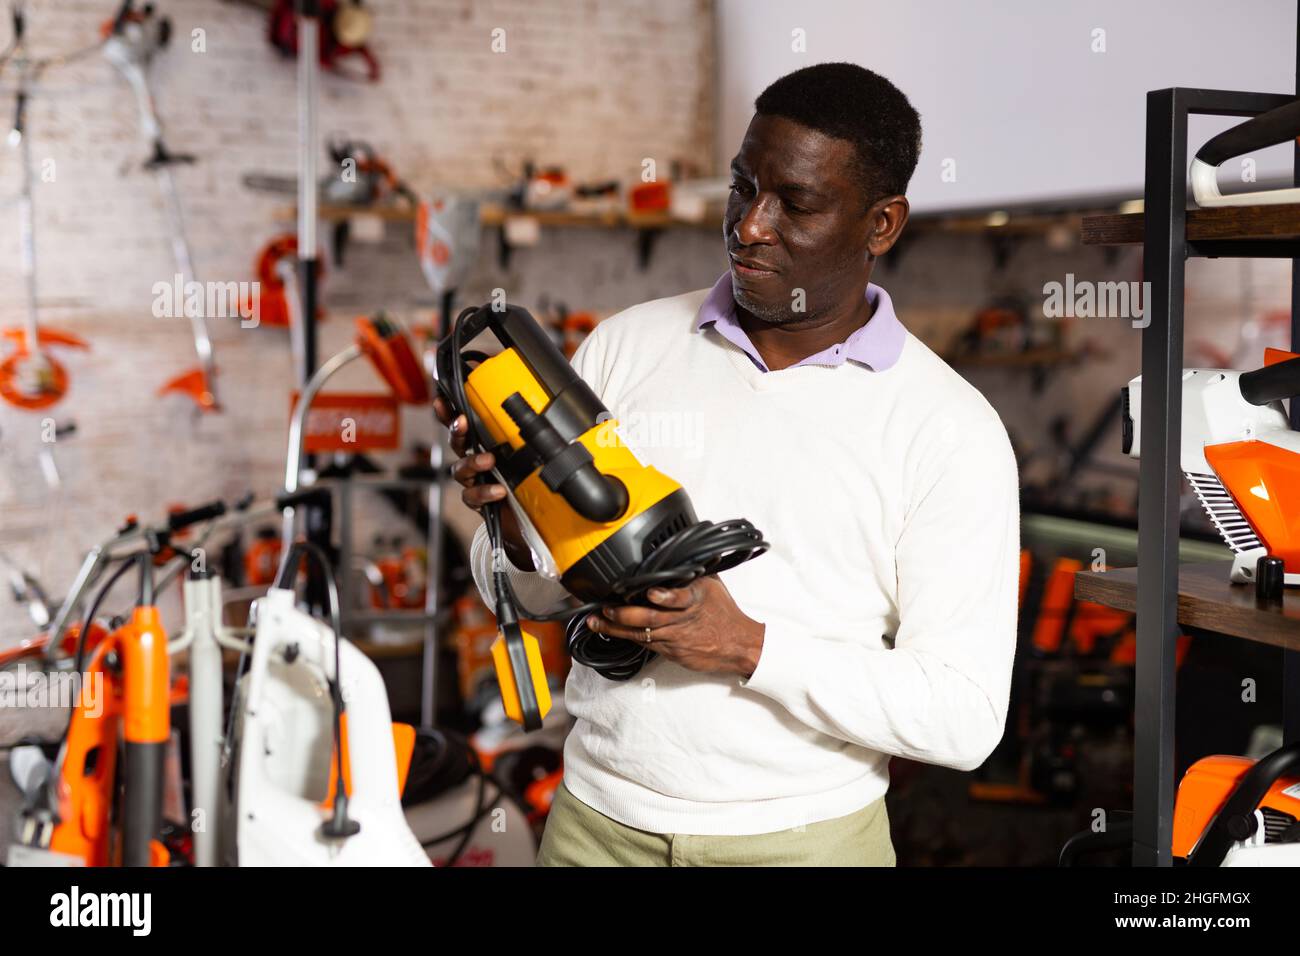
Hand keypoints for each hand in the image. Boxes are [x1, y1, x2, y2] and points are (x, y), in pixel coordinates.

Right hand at [434, 394, 533, 569]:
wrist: (530, 522)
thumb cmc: (530, 485)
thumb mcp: (535, 459)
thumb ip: (539, 442)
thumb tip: (558, 420)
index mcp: (487, 445)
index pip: (467, 424)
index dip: (451, 411)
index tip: (444, 398)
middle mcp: (477, 461)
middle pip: (457, 442)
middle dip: (457, 430)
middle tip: (462, 422)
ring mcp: (475, 481)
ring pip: (460, 469)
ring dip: (472, 462)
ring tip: (488, 461)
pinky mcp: (478, 502)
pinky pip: (472, 495)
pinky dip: (484, 492)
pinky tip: (498, 491)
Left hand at [585, 576, 765, 677]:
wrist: (737, 644)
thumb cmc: (723, 614)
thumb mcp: (711, 585)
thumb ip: (690, 572)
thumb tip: (675, 553)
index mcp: (694, 598)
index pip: (678, 597)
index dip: (664, 596)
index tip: (651, 592)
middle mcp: (682, 619)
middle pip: (650, 618)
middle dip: (624, 613)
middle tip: (606, 608)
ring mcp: (674, 637)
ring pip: (640, 633)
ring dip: (615, 628)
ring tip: (596, 621)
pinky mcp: (671, 651)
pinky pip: (644, 644)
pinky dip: (626, 637)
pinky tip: (609, 632)